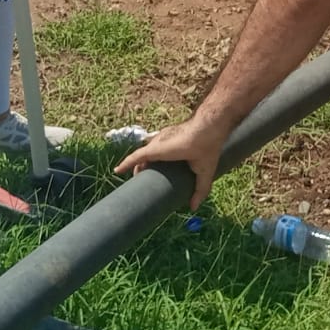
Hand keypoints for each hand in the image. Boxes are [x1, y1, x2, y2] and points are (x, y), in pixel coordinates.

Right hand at [115, 115, 231, 209]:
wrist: (213, 122)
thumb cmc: (207, 145)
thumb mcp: (204, 170)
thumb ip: (200, 189)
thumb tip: (193, 207)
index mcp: (161, 149)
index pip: (138, 156)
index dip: (126, 164)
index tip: (116, 171)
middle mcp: (160, 140)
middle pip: (142, 153)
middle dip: (136, 165)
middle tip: (137, 178)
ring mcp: (164, 134)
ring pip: (149, 147)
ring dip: (145, 158)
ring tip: (148, 170)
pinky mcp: (170, 131)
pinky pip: (156, 143)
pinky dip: (153, 151)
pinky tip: (161, 158)